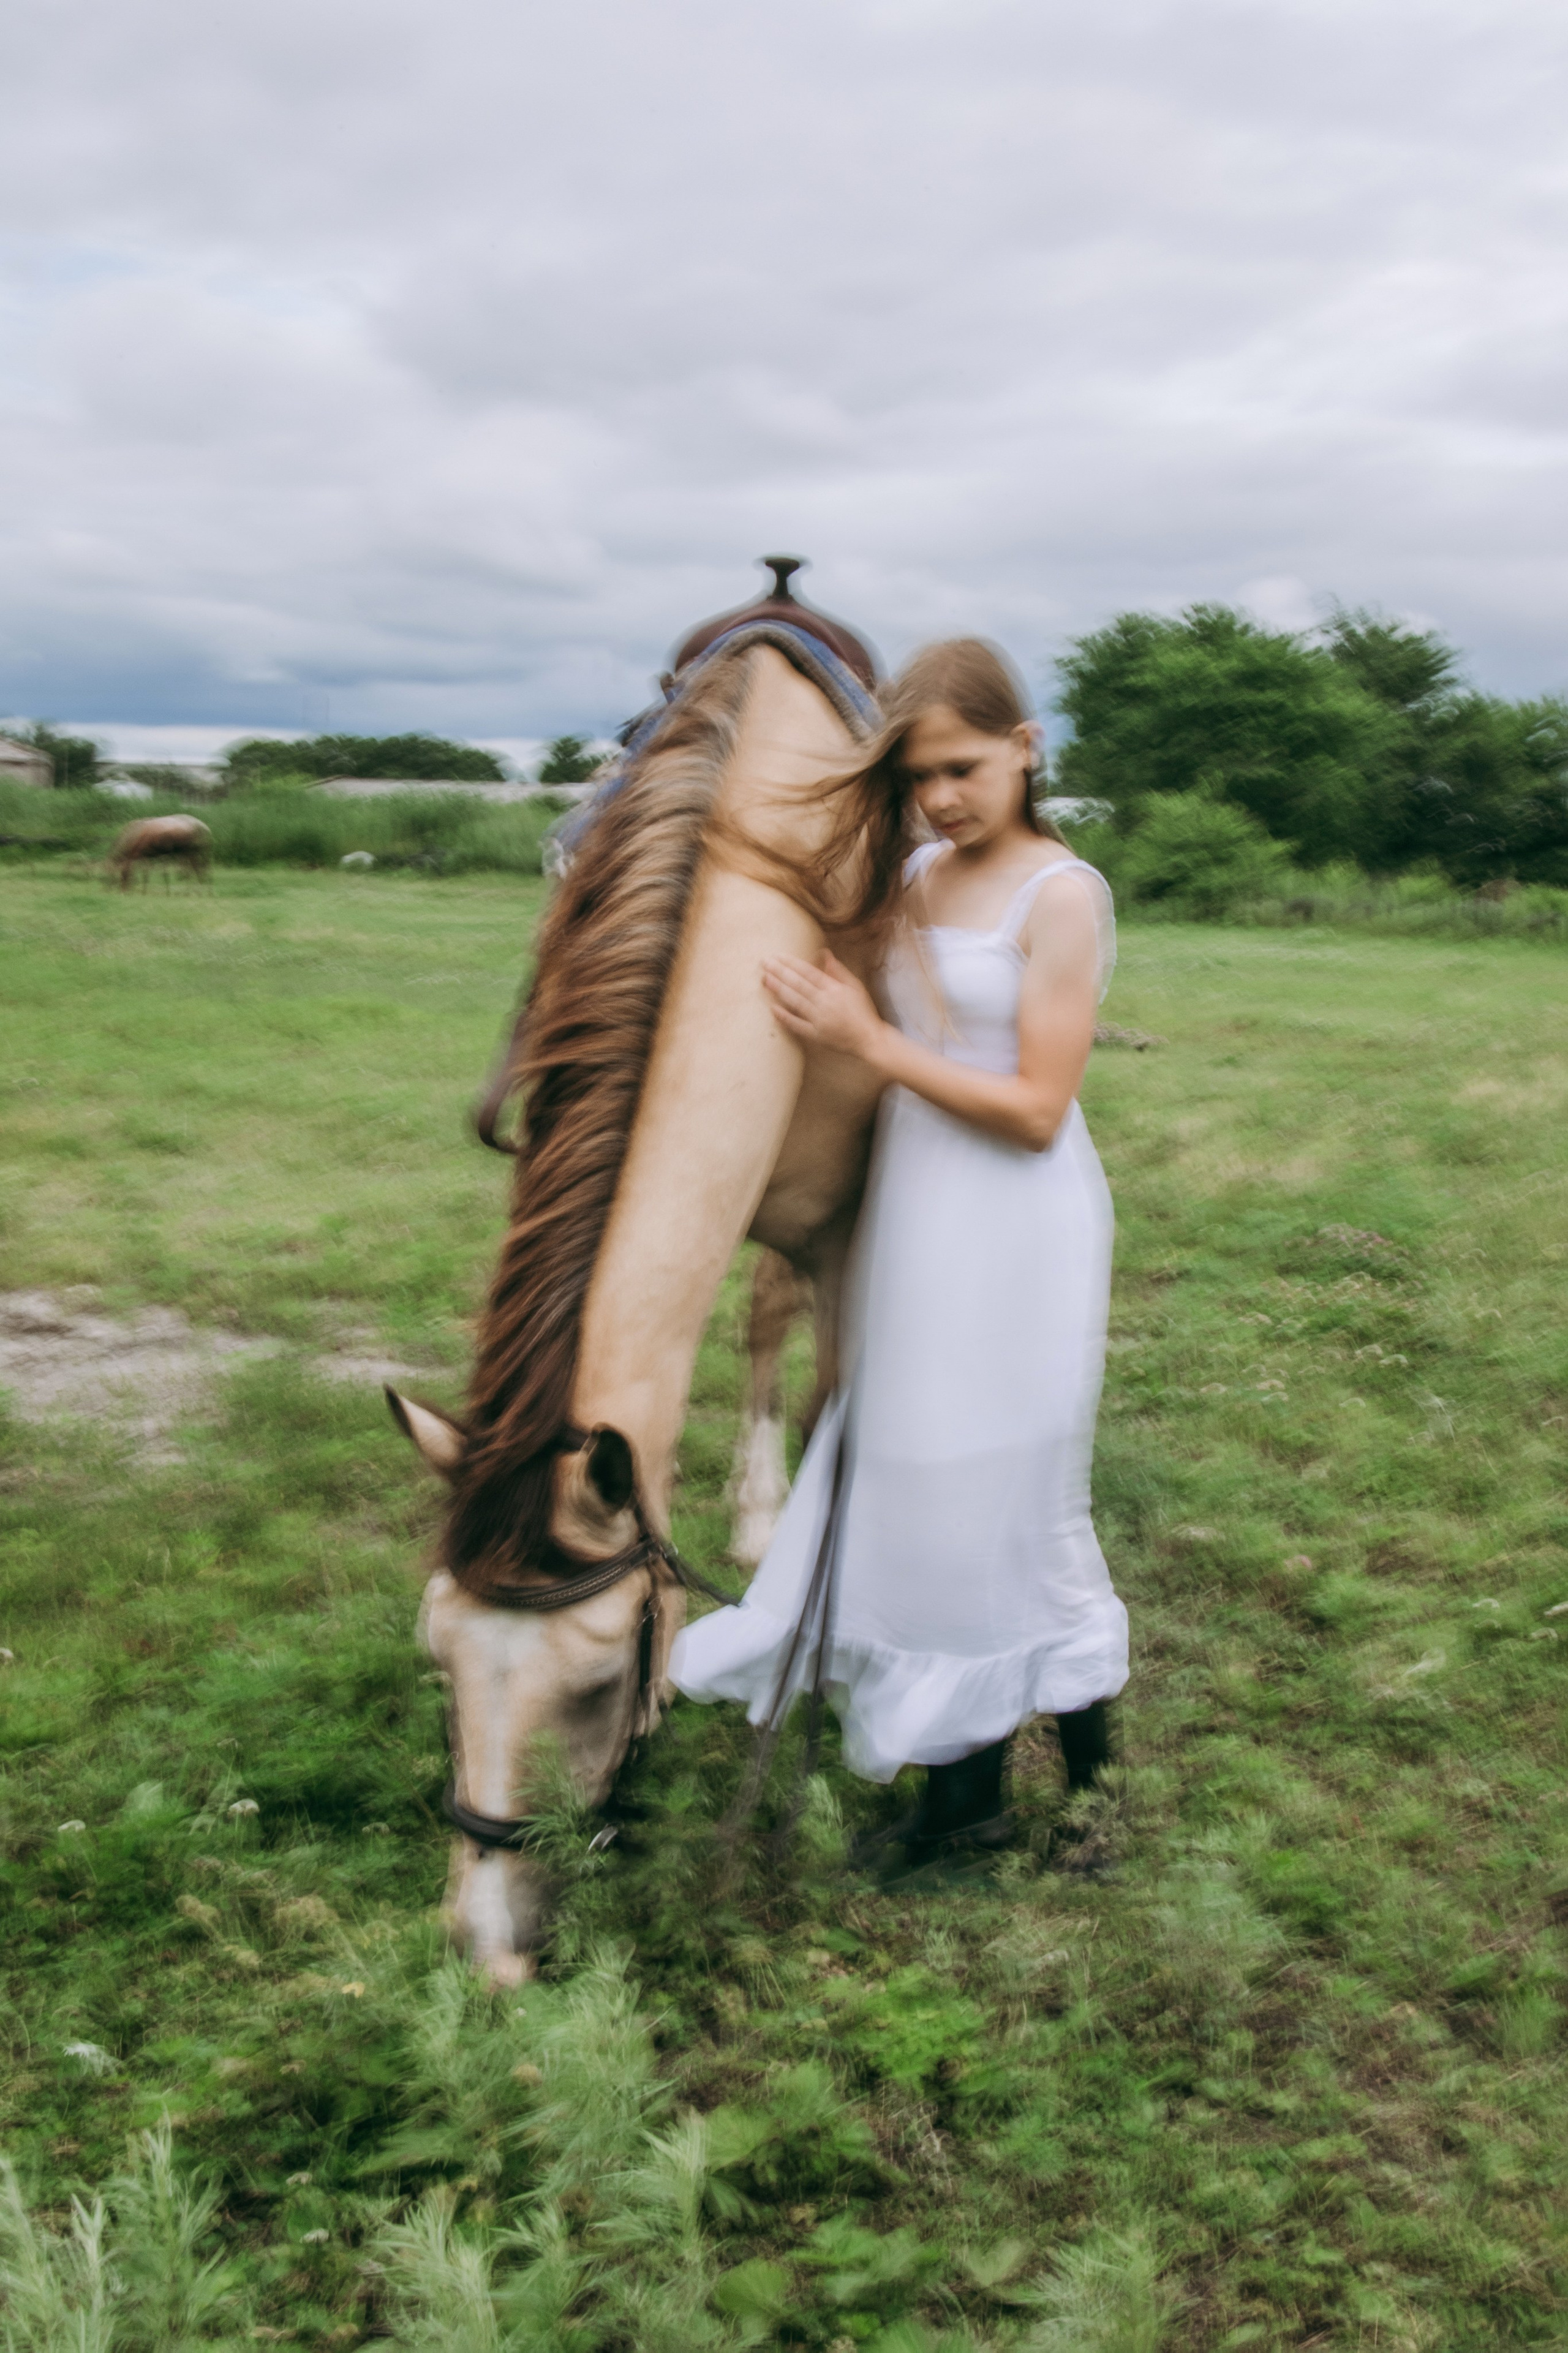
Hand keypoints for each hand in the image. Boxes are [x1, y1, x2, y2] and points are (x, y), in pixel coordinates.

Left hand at [762, 951, 886, 1062]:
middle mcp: (826, 1002)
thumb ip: (838, 971)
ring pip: (795, 1001)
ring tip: (765, 979)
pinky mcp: (816, 1035)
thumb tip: (824, 953)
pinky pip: (798, 1025)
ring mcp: (820, 1019)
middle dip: (780, 972)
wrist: (869, 1038)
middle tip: (764, 963)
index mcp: (835, 989)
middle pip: (798, 984)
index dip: (791, 963)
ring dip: (779, 990)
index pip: (808, 972)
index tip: (777, 956)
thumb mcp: (855, 986)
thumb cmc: (862, 1011)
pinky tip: (773, 1009)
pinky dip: (785, 1017)